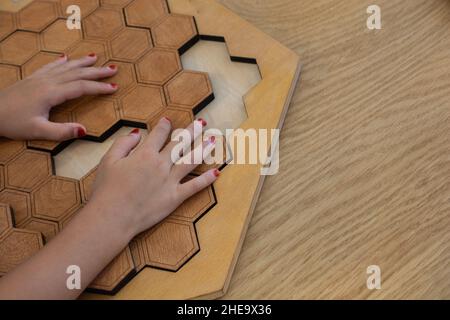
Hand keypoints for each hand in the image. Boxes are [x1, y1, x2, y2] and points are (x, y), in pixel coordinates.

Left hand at [0, 54, 117, 139]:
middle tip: (113, 69)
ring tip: (95, 57)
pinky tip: (65, 58)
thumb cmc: (13, 123)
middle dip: (96, 71)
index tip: (114, 87)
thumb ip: (62, 132)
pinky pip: (50, 66)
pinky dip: (60, 62)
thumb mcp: (38, 131)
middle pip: (77, 73)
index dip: (99, 88)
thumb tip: (85, 130)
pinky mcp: (31, 79)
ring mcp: (39, 78)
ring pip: (65, 67)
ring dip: (81, 62)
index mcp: (51, 93)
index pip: (81, 88)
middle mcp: (47, 82)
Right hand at [86, 118, 218, 238]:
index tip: (168, 120)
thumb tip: (137, 133)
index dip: (164, 126)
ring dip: (203, 149)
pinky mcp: (175, 197)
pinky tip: (217, 172)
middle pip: (180, 143)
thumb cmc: (106, 189)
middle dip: (191, 131)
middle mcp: (161, 164)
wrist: (112, 216)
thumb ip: (123, 143)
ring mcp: (170, 181)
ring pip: (191, 160)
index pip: (159, 135)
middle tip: (202, 123)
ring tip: (212, 140)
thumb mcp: (108, 160)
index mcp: (145, 154)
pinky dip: (207, 179)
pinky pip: (194, 186)